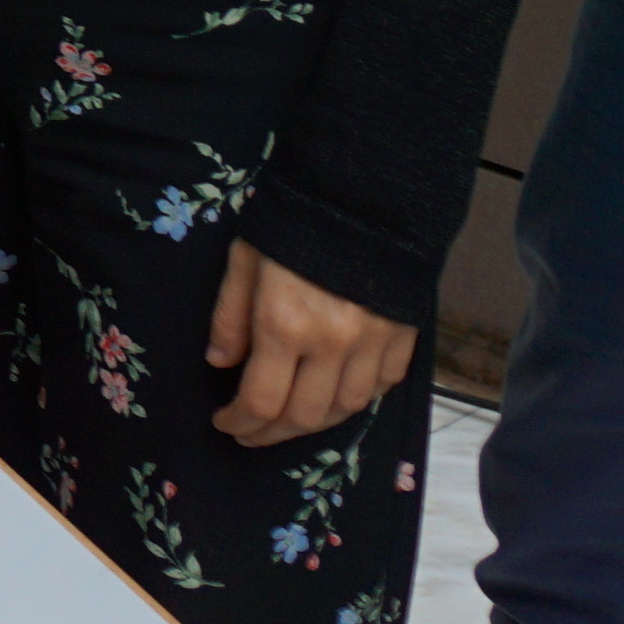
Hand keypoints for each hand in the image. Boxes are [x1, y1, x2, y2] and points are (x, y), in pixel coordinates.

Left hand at [206, 241, 415, 447]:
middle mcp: (331, 344)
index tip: (225, 423)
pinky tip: (335, 397)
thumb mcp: (245, 258)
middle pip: (303, 416)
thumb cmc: (295, 220)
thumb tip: (221, 362)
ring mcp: (372, 343)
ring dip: (313, 424)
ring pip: (345, 410)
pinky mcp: (403, 335)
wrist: (366, 190)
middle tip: (251, 433)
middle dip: (270, 434)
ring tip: (289, 422)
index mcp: (285, 325)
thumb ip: (230, 315)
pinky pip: (382, 387)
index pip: (261, 401)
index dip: (240, 422)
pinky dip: (356, 400)